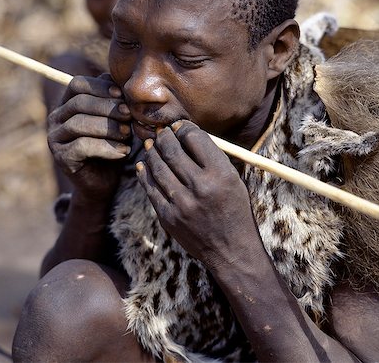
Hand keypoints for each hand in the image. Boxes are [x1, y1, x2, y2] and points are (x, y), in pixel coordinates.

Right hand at [47, 74, 131, 198]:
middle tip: (129, 115)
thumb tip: (121, 84)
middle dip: (107, 107)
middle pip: (78, 103)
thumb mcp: (118, 120)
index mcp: (68, 103)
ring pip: (79, 124)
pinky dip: (106, 147)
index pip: (77, 84)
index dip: (100, 87)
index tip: (122, 96)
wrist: (104, 181)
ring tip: (127, 134)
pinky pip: (82, 147)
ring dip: (108, 127)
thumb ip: (116, 101)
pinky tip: (123, 151)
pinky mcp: (61, 157)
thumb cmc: (113, 144)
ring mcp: (55, 138)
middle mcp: (56, 118)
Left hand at [136, 120, 258, 269]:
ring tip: (152, 144)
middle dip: (164, 137)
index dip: (184, 128)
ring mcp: (182, 203)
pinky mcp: (168, 217)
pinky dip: (145, 173)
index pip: (195, 138)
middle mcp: (201, 186)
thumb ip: (211, 158)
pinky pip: (150, 189)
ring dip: (152, 152)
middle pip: (172, 150)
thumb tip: (185, 135)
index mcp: (221, 174)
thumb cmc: (235, 211)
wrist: (231, 251)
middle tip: (162, 132)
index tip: (179, 127)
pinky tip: (143, 165)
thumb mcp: (234, 180)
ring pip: (157, 167)